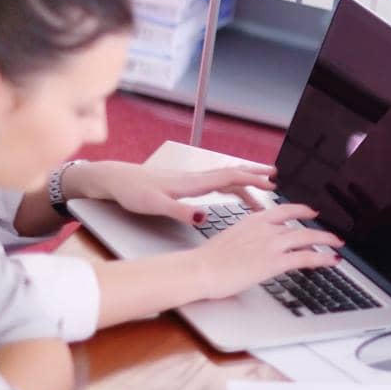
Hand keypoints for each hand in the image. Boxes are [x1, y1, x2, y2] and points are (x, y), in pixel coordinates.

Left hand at [66, 160, 274, 225]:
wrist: (113, 179)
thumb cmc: (131, 192)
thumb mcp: (154, 205)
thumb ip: (180, 211)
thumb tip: (205, 216)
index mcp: (192, 183)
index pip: (230, 177)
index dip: (253, 180)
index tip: (273, 184)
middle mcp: (194, 178)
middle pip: (232, 174)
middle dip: (256, 175)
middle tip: (277, 179)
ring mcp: (189, 180)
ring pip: (225, 177)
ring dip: (245, 180)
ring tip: (262, 187)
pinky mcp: (183, 184)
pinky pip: (215, 182)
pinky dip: (231, 184)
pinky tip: (232, 191)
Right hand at [187, 204, 346, 299]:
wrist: (199, 269)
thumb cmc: (208, 260)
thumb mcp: (232, 238)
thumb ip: (249, 237)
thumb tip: (256, 246)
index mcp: (254, 219)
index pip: (284, 209)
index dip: (301, 209)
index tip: (311, 211)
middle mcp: (265, 227)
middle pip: (300, 223)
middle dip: (319, 228)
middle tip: (332, 233)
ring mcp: (271, 244)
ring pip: (308, 237)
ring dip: (326, 241)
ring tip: (338, 244)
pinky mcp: (274, 261)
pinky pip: (306, 257)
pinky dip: (323, 258)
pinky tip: (333, 260)